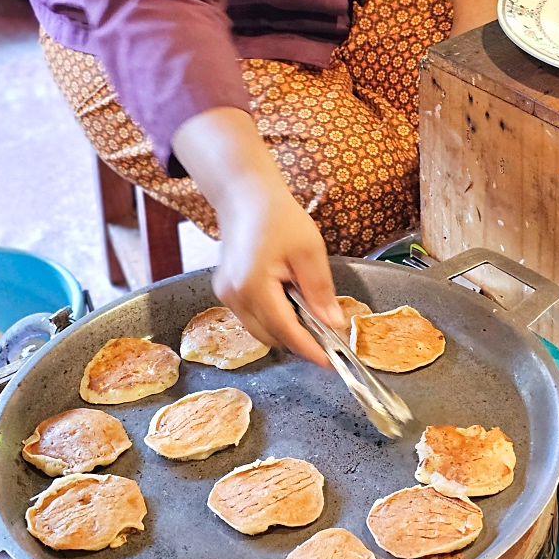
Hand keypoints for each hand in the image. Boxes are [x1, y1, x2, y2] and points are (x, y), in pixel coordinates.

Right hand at [172, 107, 341, 364]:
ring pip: (260, 330)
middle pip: (271, 336)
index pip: (285, 330)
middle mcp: (233, 296)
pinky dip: (273, 318)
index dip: (309, 348)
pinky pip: (252, 318)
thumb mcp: (309, 251)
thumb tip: (333, 324)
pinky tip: (289, 302)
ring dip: (285, 330)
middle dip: (299, 340)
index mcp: (253, 286)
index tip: (331, 362)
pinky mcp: (225, 292)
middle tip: (328, 334)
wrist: (245, 197)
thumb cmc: (278, 218)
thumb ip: (320, 291)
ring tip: (309, 312)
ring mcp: (226, 295)